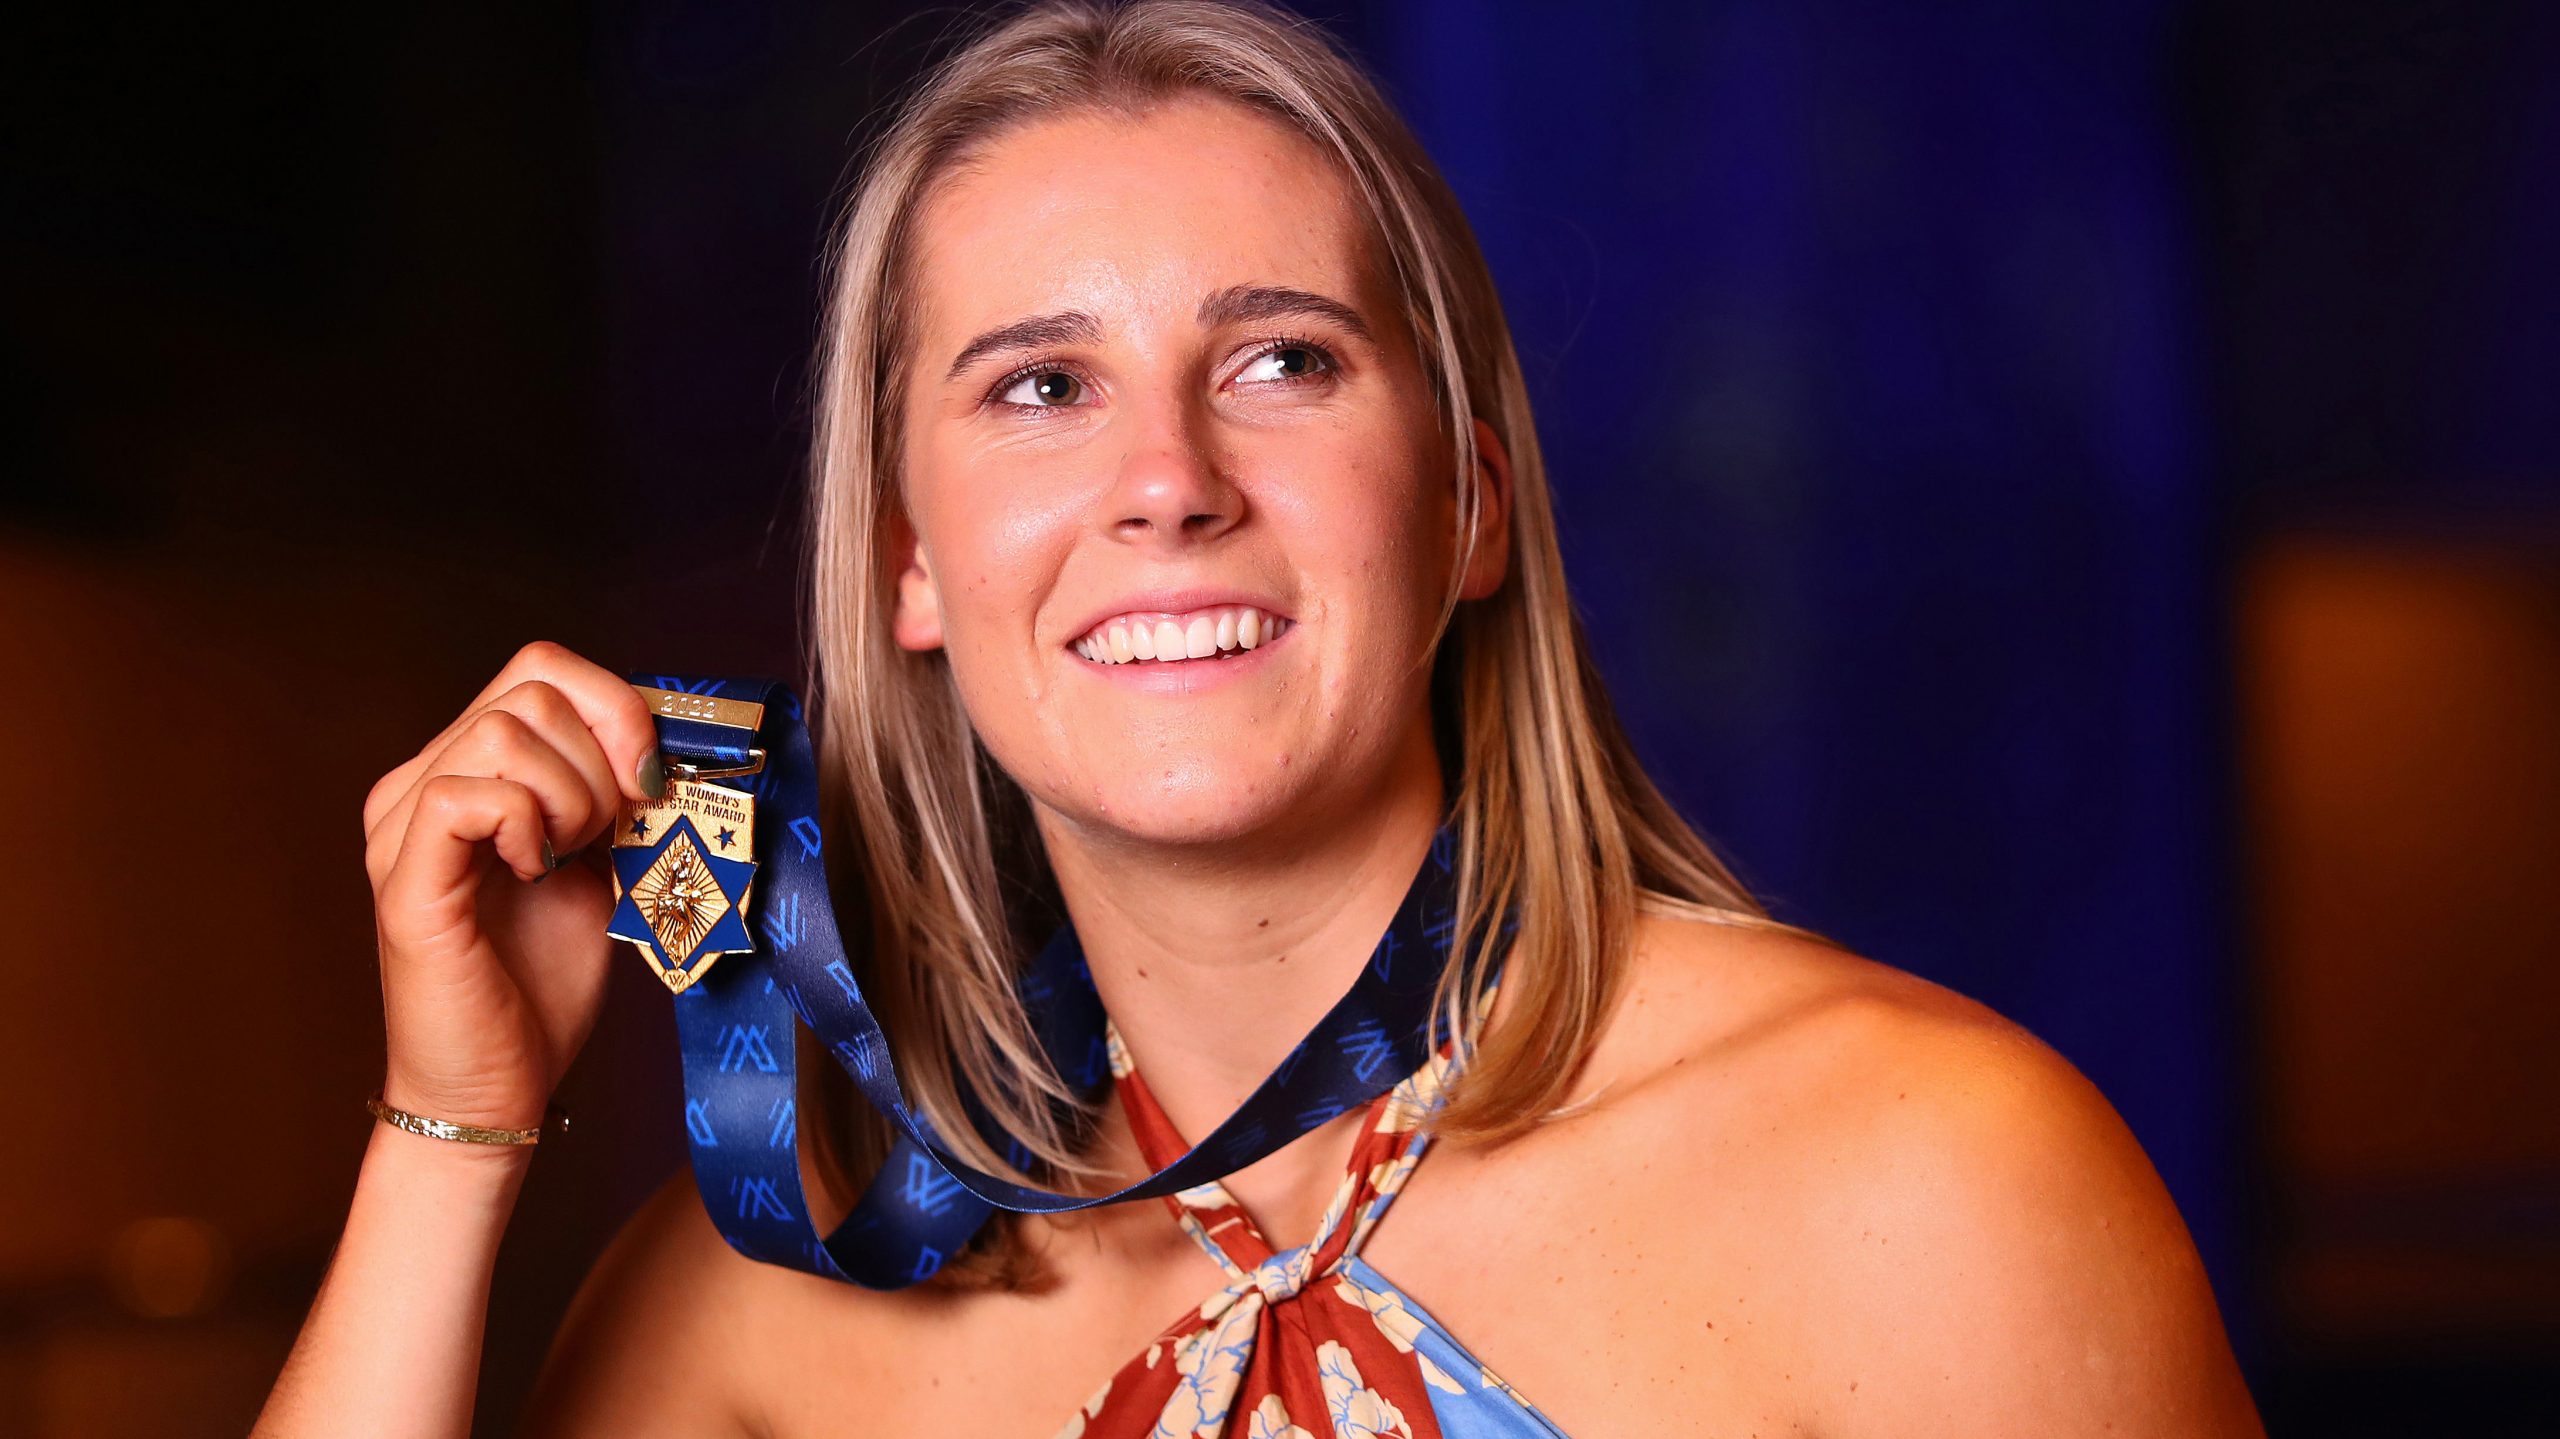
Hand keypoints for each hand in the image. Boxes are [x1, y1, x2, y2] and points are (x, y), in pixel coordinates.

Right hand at [361, 642, 661, 1132]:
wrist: (499, 1087)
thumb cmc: (542, 985)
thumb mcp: (600, 864)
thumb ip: (614, 796)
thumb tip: (667, 743)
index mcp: (464, 771)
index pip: (540, 669)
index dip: (613, 705)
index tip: (649, 780)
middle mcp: (417, 784)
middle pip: (531, 687)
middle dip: (604, 756)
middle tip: (607, 836)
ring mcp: (400, 828)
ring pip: (503, 730)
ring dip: (570, 795)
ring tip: (564, 861)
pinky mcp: (403, 879)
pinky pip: (465, 792)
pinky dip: (524, 822)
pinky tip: (533, 871)